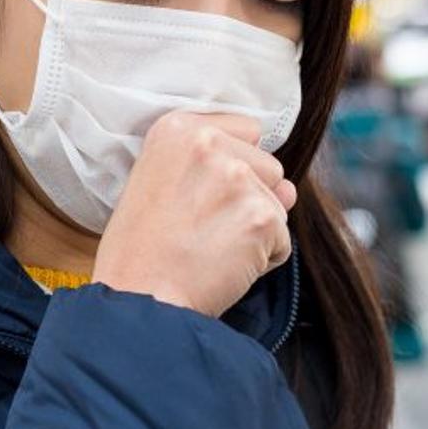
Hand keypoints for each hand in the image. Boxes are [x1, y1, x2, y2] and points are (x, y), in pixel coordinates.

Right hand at [93, 111, 297, 317]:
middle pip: (268, 166)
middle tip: (205, 227)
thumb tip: (288, 188)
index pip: (246, 130)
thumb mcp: (156, 184)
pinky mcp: (261, 217)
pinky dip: (263, 259)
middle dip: (250, 198)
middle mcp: (210, 145)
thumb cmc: (140, 252)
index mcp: (177, 129)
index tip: (205, 192)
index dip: (232, 165)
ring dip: (257, 228)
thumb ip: (217, 168)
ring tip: (213, 248)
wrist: (139, 299)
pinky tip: (226, 267)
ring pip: (278, 203)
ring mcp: (238, 179)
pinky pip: (282, 239)